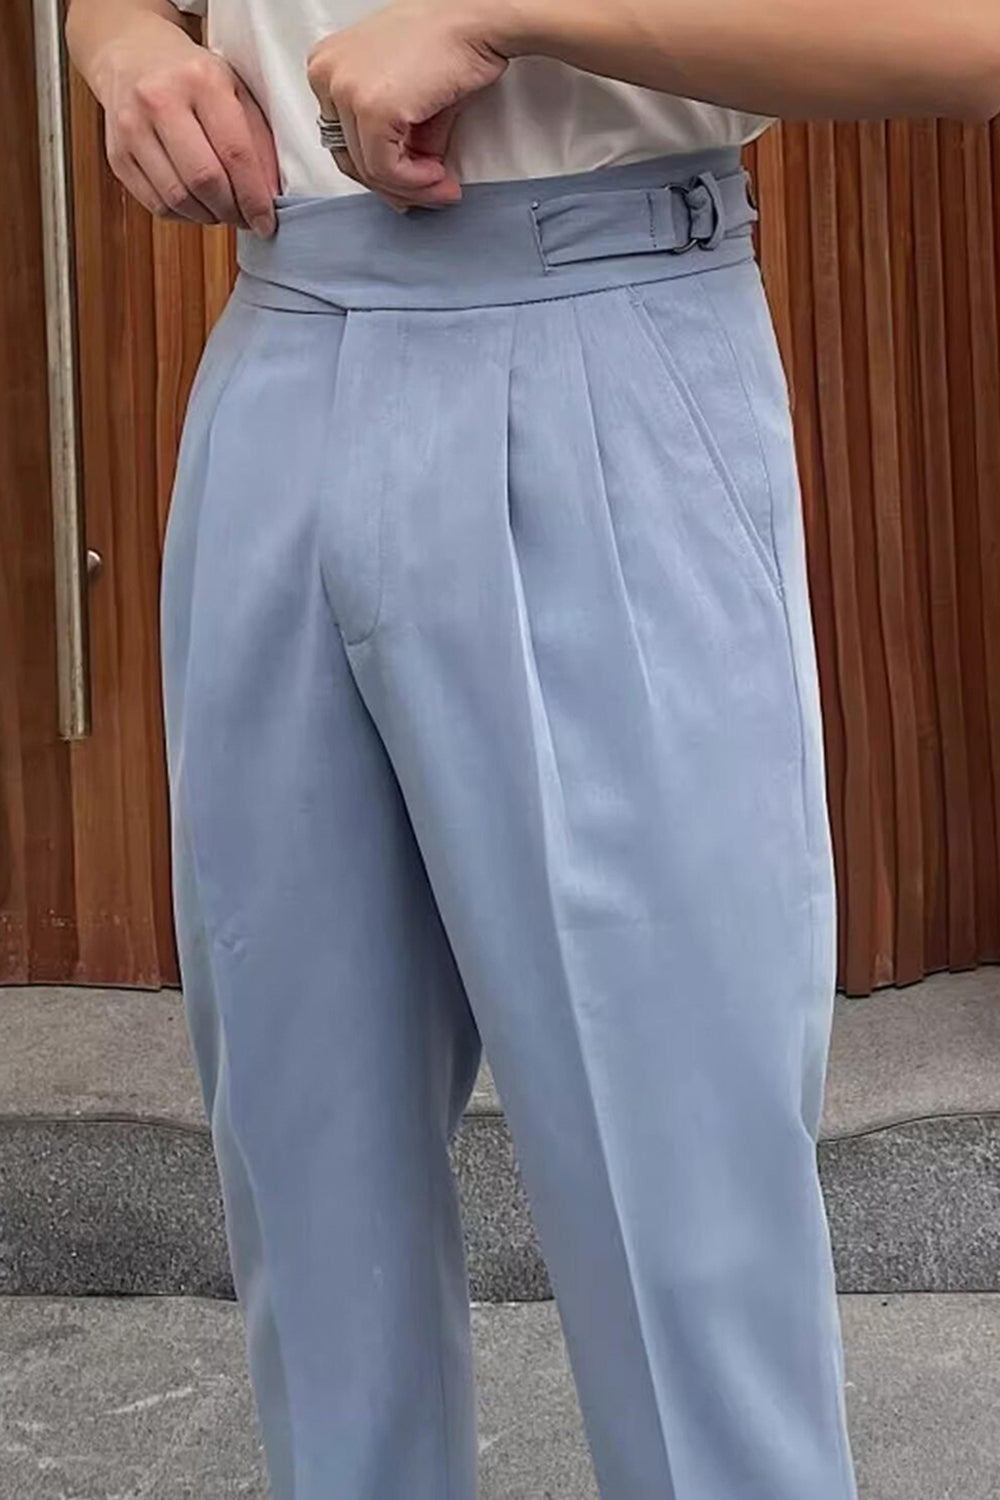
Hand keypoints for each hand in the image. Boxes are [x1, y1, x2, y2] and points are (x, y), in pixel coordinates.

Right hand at [96, 24, 278, 235]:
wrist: (131, 54)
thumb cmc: (192, 77)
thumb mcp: (234, 90)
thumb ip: (258, 141)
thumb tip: (271, 197)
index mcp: (200, 80)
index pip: (235, 153)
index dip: (255, 197)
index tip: (266, 221)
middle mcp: (160, 100)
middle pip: (204, 180)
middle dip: (232, 210)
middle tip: (245, 217)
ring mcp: (132, 128)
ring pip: (178, 199)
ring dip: (208, 215)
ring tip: (221, 208)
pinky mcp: (117, 154)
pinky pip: (156, 204)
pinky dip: (183, 215)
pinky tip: (195, 203)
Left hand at [306, 0, 509, 209]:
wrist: (476, 22)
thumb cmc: (448, 45)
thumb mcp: (408, 99)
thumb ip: (397, 141)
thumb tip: (403, 185)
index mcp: (328, 66)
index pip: (341, 140)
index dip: (378, 171)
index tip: (408, 185)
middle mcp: (326, 74)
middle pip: (350, 159)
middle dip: (394, 186)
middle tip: (428, 194)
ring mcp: (345, 90)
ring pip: (369, 170)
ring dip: (411, 188)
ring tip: (441, 186)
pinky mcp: (370, 108)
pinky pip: (386, 169)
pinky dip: (416, 181)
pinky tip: (438, 174)